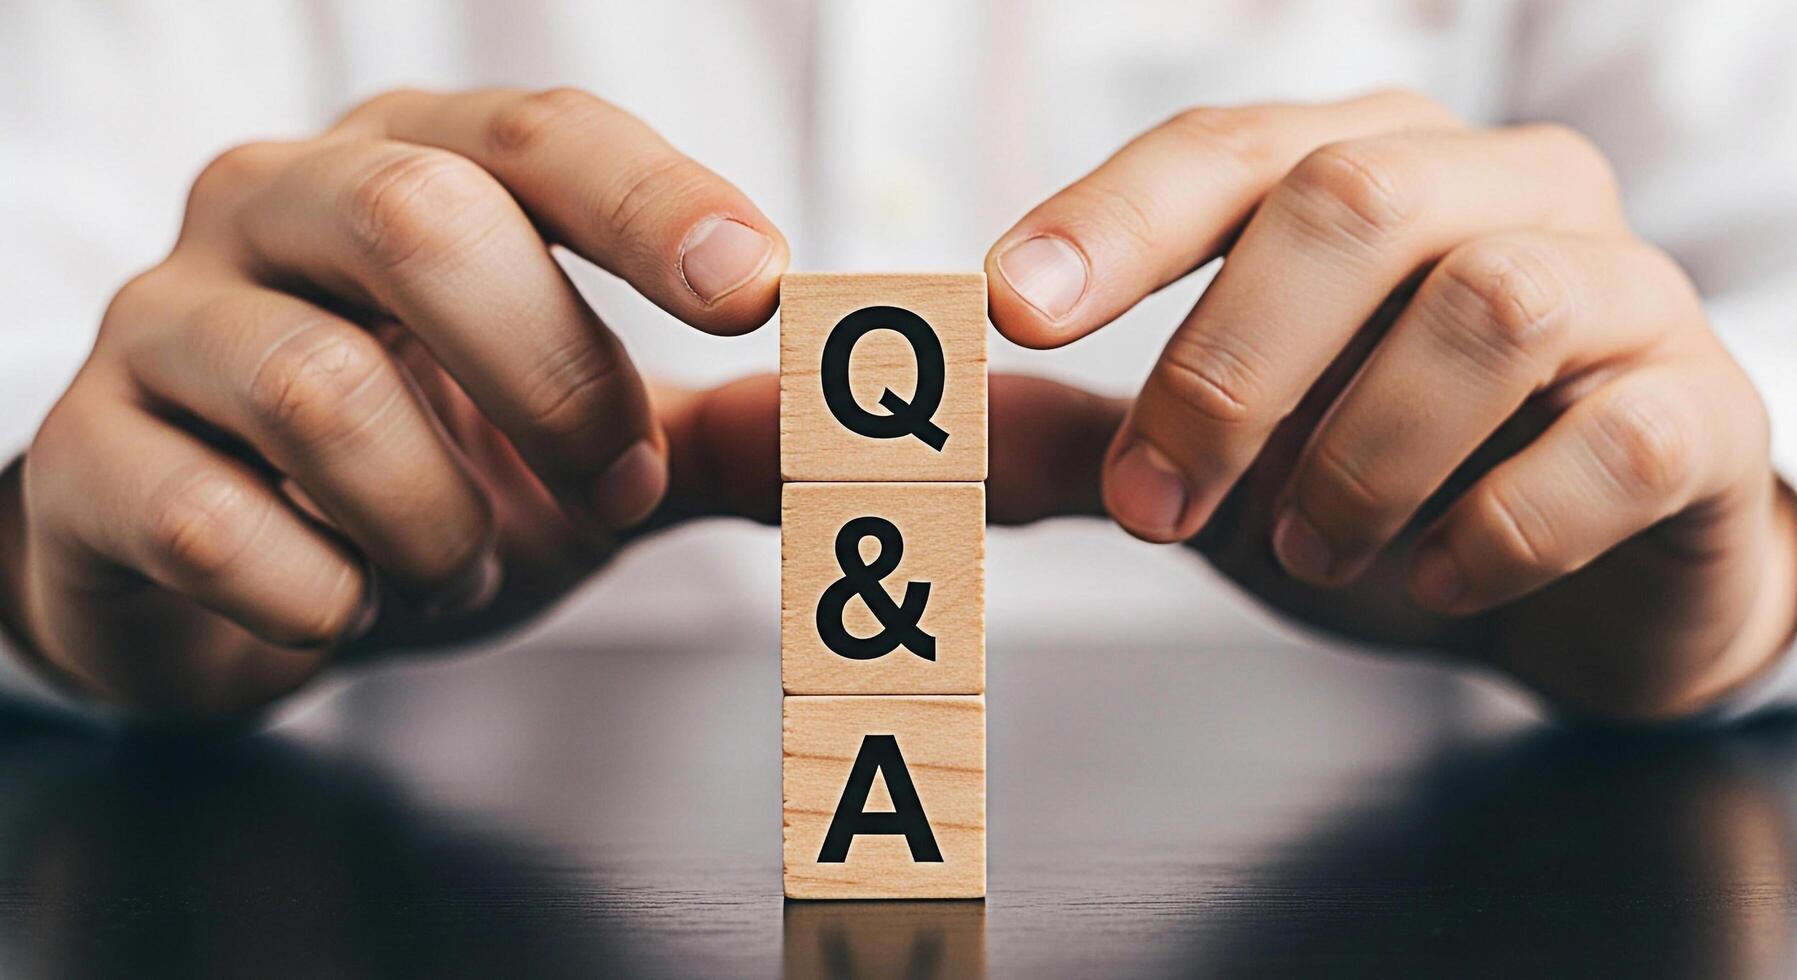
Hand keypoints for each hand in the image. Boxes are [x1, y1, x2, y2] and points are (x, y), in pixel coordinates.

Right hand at [0, 87, 797, 719]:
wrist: (228, 570)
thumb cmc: (425, 470)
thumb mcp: (586, 437)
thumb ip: (727, 428)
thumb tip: (895, 432)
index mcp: (413, 168)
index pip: (537, 137)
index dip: (653, 204)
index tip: (760, 286)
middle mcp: (274, 209)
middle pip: (415, 219)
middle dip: (552, 374)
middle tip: (614, 488)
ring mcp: (166, 326)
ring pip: (323, 389)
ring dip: (440, 520)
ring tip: (453, 566)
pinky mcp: (88, 460)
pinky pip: (215, 525)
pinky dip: (323, 595)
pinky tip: (342, 600)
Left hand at [986, 90, 1796, 721]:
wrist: (1587, 580)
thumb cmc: (1391, 483)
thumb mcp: (1224, 458)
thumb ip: (1094, 437)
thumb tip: (952, 433)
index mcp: (1369, 169)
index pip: (1229, 150)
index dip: (1112, 219)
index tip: (1008, 305)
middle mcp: (1499, 193)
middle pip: (1354, 202)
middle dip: (1226, 366)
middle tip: (1154, 506)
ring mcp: (1619, 290)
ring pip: (1492, 305)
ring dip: (1361, 456)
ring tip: (1307, 550)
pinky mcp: (1698, 411)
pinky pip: (1615, 439)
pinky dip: (1499, 526)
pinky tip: (1436, 577)